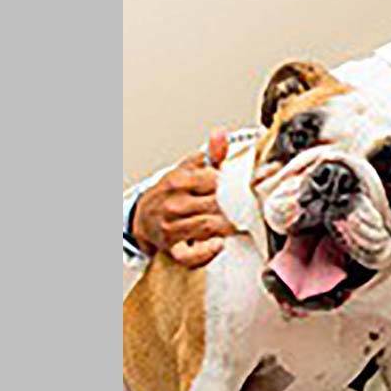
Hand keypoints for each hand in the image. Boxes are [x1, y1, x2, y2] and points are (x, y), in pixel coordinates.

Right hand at [132, 129, 235, 267]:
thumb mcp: (187, 169)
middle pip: (215, 204)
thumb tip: (220, 134)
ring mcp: (172, 228)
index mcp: (178, 181)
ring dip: (226, 226)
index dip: (230, 185)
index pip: (214, 180)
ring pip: (208, 226)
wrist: (144, 216)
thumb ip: (209, 155)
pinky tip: (218, 244)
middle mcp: (174, 204)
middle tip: (245, 210)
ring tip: (236, 224)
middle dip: (233, 208)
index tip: (239, 189)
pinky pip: (191, 256)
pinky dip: (207, 252)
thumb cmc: (171, 192)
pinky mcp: (173, 248)